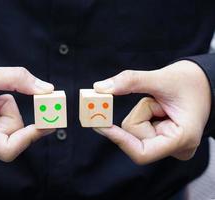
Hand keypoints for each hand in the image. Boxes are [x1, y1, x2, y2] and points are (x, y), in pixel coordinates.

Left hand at [93, 60, 210, 164]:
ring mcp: (169, 146)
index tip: (101, 125)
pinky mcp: (161, 141)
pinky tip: (159, 109)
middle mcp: (176, 148)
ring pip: (135, 132)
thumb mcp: (161, 78)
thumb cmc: (190, 81)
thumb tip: (100, 88)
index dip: (119, 140)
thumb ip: (131, 81)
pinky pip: (139, 130)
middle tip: (156, 99)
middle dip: (139, 114)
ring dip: (142, 112)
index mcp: (182, 139)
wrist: (204, 84)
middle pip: (135, 137)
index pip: (141, 153)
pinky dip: (143, 115)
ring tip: (162, 104)